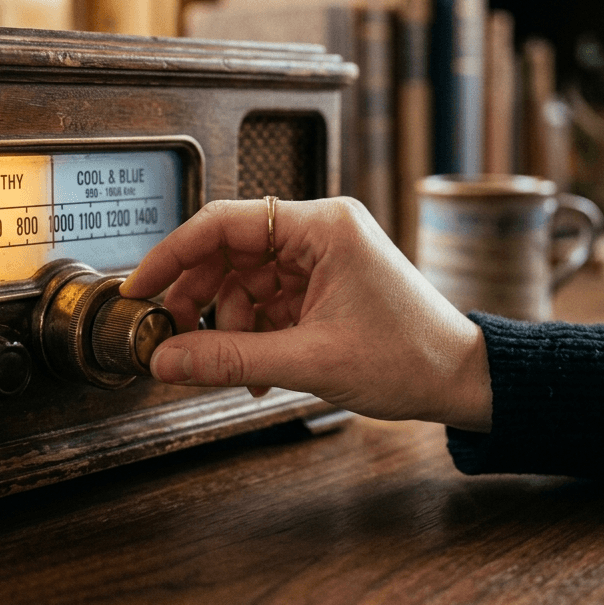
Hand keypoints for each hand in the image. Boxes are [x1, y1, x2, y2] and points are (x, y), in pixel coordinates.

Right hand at [120, 197, 491, 430]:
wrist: (462, 381)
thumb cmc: (412, 357)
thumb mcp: (310, 361)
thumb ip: (229, 359)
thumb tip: (167, 360)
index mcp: (324, 226)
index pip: (225, 223)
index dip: (174, 254)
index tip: (141, 285)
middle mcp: (321, 232)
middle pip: (230, 253)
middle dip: (200, 299)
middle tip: (176, 336)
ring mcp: (322, 259)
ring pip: (243, 282)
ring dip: (228, 326)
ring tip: (235, 367)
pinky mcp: (323, 286)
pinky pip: (265, 302)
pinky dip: (252, 335)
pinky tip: (257, 368)